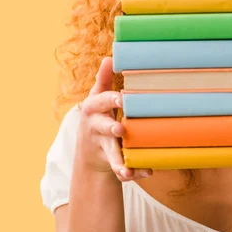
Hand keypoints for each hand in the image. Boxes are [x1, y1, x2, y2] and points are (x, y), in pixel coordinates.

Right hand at [75, 56, 152, 180]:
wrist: (88, 150)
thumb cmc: (98, 116)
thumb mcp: (97, 98)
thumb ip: (103, 80)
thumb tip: (108, 57)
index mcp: (94, 109)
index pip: (101, 102)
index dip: (110, 100)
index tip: (122, 98)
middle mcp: (96, 127)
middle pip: (103, 128)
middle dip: (110, 129)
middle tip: (120, 129)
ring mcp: (102, 146)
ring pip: (110, 153)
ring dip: (118, 160)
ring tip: (125, 169)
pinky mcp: (109, 161)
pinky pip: (120, 168)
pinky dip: (130, 172)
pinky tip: (142, 174)